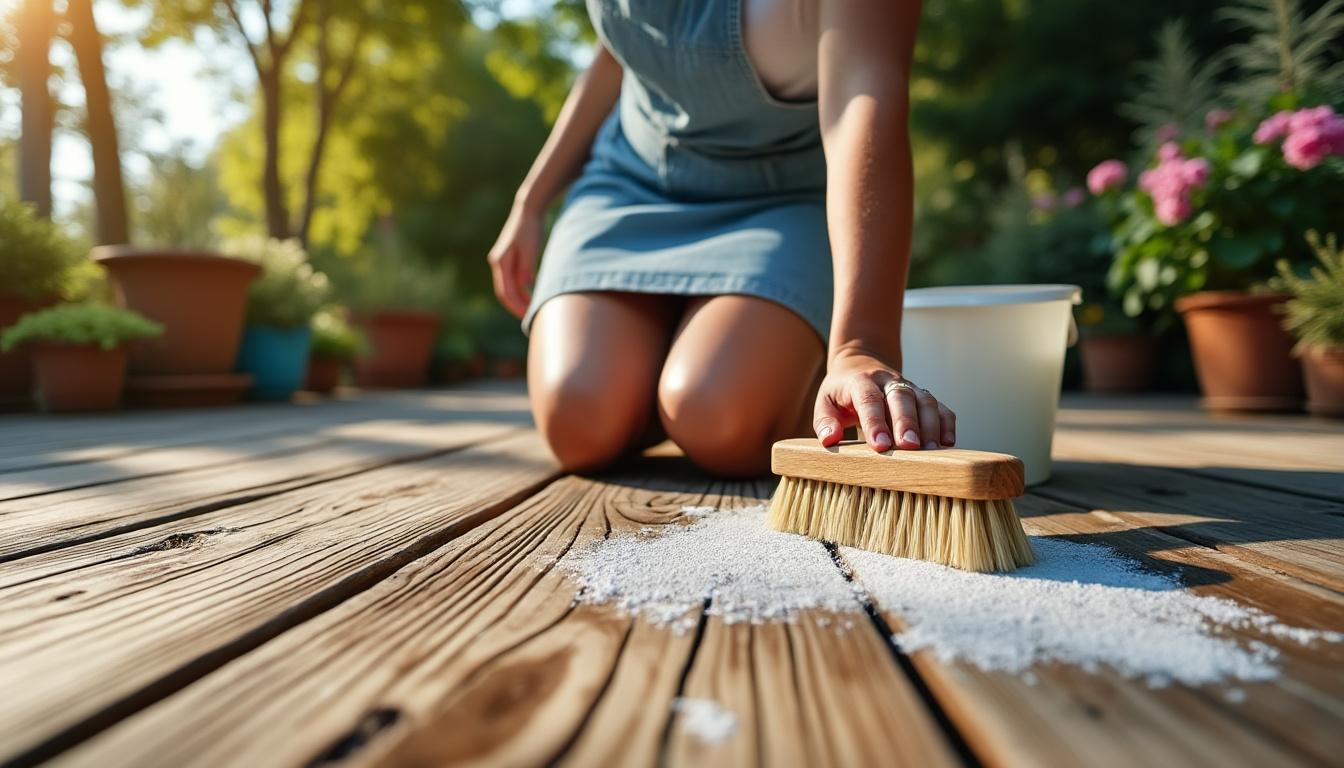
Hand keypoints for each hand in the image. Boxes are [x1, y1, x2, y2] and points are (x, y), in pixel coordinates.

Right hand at [487, 204, 543, 317]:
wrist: (528, 210)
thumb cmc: (531, 228)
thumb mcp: (531, 249)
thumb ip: (526, 268)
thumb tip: (525, 287)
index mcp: (500, 261)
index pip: (505, 292)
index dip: (516, 306)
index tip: (528, 316)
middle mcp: (497, 262)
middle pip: (504, 292)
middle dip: (517, 306)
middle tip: (531, 317)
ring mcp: (501, 260)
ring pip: (508, 287)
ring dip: (519, 299)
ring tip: (533, 308)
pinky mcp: (508, 258)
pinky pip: (512, 280)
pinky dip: (521, 290)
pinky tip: (532, 295)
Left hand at [813, 351, 954, 451]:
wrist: (861, 363)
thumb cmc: (841, 392)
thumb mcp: (824, 402)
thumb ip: (824, 421)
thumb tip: (829, 439)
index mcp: (861, 381)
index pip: (869, 399)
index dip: (875, 421)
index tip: (879, 445)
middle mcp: (888, 381)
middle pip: (901, 398)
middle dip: (907, 422)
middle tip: (909, 447)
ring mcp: (909, 387)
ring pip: (925, 400)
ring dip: (930, 426)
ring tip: (931, 451)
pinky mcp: (923, 397)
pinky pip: (940, 407)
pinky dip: (946, 424)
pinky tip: (948, 443)